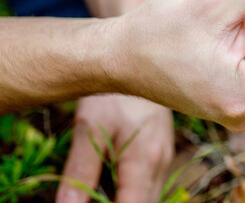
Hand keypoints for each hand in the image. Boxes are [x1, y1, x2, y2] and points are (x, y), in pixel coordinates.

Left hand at [56, 95, 173, 202]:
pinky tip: (111, 180)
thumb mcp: (89, 129)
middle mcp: (162, 163)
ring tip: (98, 193)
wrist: (135, 56)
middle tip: (89, 197)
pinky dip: (132, 190)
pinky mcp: (163, 148)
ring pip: (149, 196)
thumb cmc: (111, 91)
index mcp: (146, 162)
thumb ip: (79, 172)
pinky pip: (150, 182)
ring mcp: (165, 155)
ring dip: (127, 200)